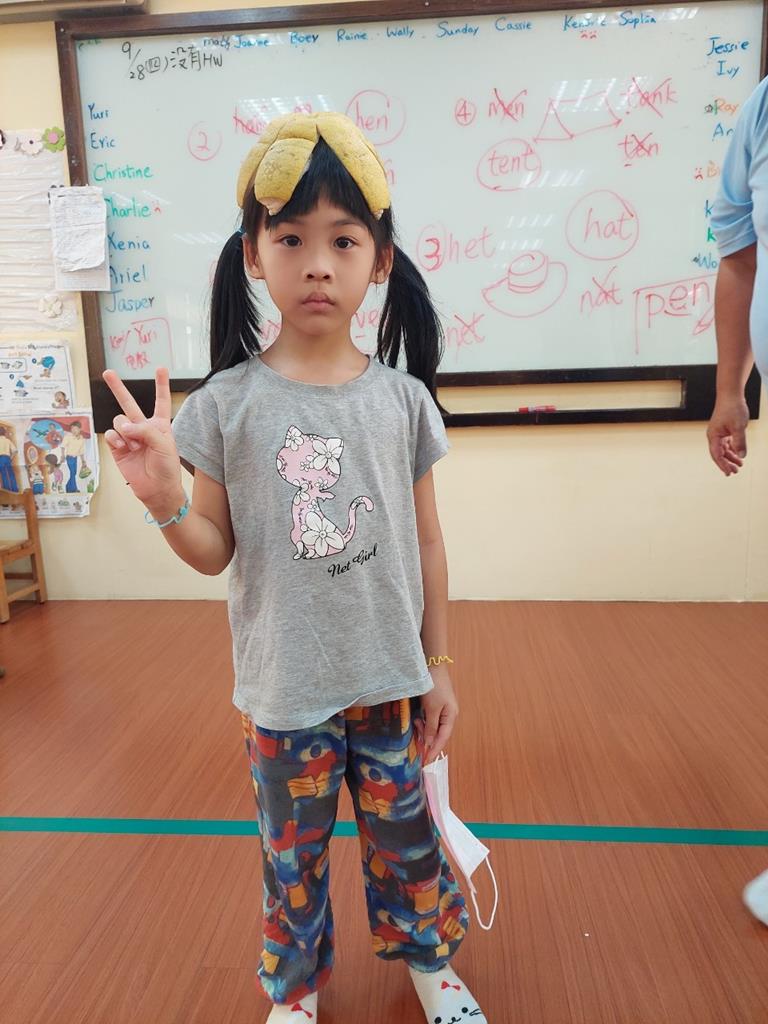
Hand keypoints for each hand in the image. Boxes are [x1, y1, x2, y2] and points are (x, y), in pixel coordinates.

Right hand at [103, 367, 182, 508]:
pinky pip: (110, 435)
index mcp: (159, 425)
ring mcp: (128, 437)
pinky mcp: (117, 448)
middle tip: (107, 372)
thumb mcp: (164, 444)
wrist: (157, 489)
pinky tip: (124, 448)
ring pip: (118, 420)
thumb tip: (123, 426)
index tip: (161, 368)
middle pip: (128, 403)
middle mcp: (142, 428)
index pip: (160, 401)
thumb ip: (146, 430)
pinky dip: (116, 439)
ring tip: (134, 446)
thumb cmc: (167, 467)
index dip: (161, 385)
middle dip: (117, 388)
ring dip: (124, 431)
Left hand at [417, 665, 458, 763]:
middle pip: (438, 733)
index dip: (435, 750)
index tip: (427, 761)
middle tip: (417, 739)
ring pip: (433, 726)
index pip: (443, 738)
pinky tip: (417, 718)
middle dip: (428, 738)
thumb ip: (431, 726)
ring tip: (416, 723)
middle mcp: (448, 715)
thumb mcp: (432, 709)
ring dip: (424, 728)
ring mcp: (442, 709)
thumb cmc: (434, 687)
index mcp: (451, 717)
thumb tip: (430, 742)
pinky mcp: (435, 704)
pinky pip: (429, 718)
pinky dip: (423, 721)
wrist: (432, 666)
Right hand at [707, 395, 749, 475]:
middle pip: (719, 454)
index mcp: (713, 436)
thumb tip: (741, 456)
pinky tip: (738, 453)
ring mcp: (719, 433)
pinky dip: (732, 449)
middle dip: (727, 463)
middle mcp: (714, 436)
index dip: (723, 465)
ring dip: (731, 457)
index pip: (717, 455)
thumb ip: (739, 442)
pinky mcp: (724, 429)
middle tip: (735, 472)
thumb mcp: (739, 427)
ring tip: (739, 464)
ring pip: (723, 449)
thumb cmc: (732, 408)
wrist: (731, 395)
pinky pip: (727, 443)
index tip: (729, 473)